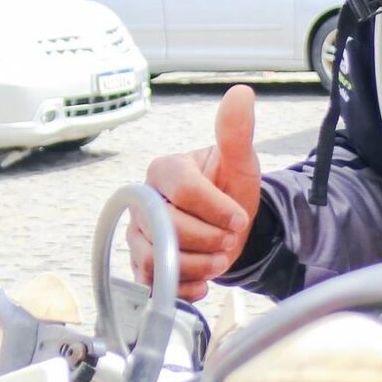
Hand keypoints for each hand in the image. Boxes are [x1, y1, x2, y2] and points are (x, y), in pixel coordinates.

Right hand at [134, 84, 263, 300]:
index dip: (215, 208)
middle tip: (230, 240)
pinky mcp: (142, 263)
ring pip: (157, 257)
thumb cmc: (230, 191)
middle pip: (168, 227)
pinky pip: (152, 283)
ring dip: (197, 265)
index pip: (182, 189)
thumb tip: (242, 93)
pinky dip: (182, 288)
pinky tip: (204, 283)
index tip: (239, 217)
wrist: (228, 228)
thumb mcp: (240, 164)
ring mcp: (139, 234)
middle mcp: (143, 201)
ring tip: (220, 259)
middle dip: (209, 239)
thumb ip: (236, 132)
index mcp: (163, 170)